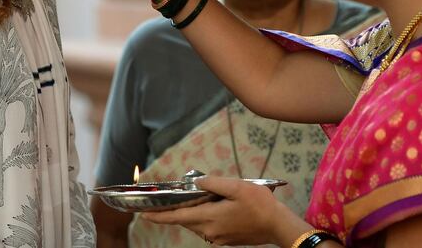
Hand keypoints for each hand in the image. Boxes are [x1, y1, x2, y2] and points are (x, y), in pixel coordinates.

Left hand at [141, 175, 304, 245]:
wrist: (278, 225)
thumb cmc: (259, 204)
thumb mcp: (236, 186)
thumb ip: (213, 183)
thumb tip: (197, 182)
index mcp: (210, 217)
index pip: (178, 217)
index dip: (159, 216)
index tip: (144, 214)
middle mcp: (210, 231)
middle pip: (186, 221)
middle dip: (174, 212)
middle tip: (162, 202)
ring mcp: (218, 237)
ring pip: (196, 224)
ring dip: (190, 214)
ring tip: (190, 200)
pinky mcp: (226, 240)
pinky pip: (208, 228)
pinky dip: (203, 218)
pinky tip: (211, 207)